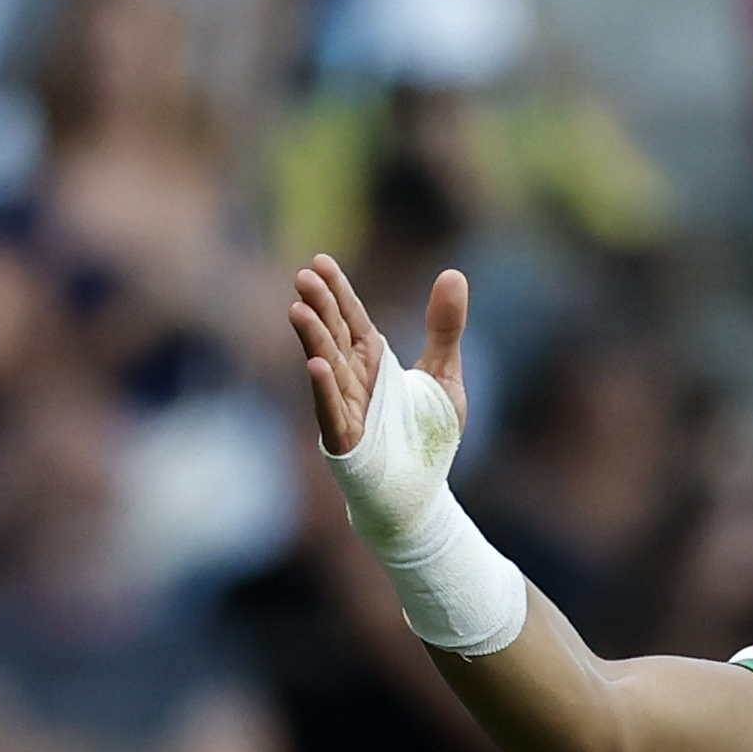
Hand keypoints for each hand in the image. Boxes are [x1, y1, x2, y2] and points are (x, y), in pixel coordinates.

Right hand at [289, 255, 467, 453]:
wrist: (423, 490)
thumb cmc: (428, 434)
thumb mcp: (444, 373)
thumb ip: (446, 327)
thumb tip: (454, 274)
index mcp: (374, 359)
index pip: (352, 317)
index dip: (337, 291)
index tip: (319, 261)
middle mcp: (354, 378)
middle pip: (334, 334)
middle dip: (320, 306)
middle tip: (304, 277)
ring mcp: (346, 407)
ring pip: (327, 366)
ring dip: (312, 339)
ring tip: (298, 310)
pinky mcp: (346, 438)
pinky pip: (331, 410)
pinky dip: (324, 388)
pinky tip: (315, 364)